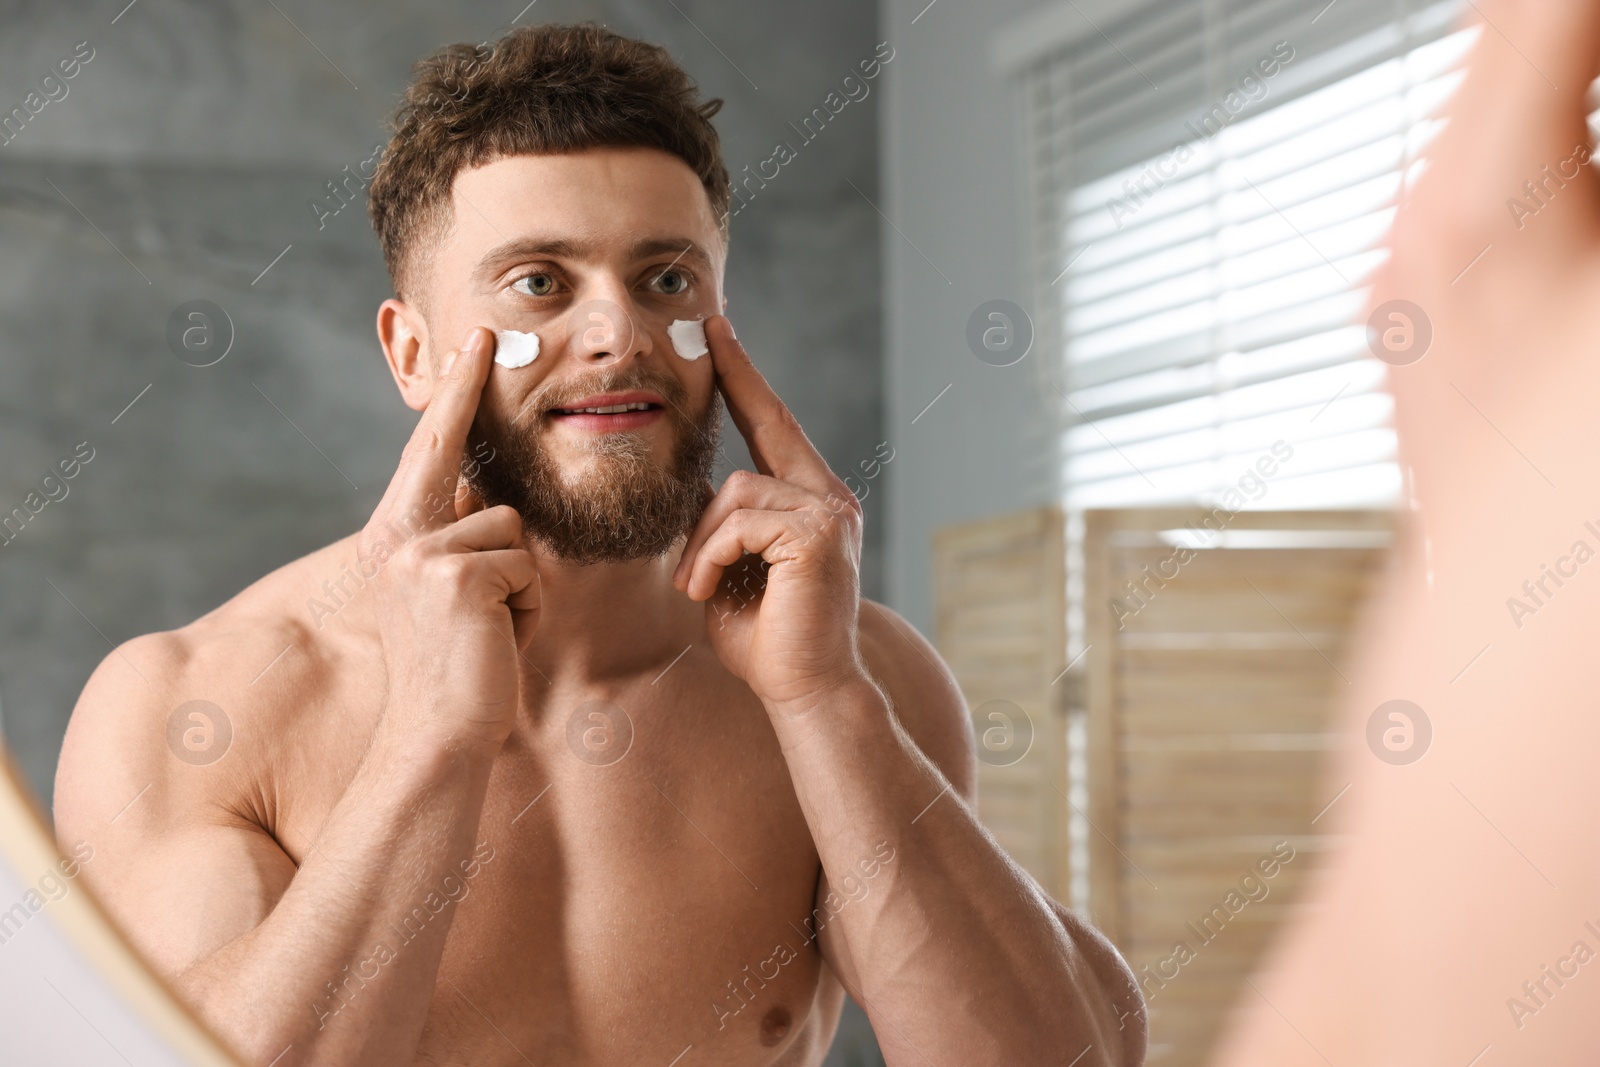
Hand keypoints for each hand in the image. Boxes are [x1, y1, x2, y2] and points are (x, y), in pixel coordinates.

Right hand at [356, 328, 539, 751]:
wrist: (439, 736)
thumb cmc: (460, 673)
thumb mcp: (456, 599)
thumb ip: (464, 545)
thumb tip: (493, 501)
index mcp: (396, 538)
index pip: (430, 452)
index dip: (451, 393)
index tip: (472, 337)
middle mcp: (398, 537)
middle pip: (484, 488)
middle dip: (494, 491)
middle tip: (484, 432)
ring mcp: (421, 554)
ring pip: (515, 532)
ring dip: (523, 586)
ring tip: (494, 632)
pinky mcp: (455, 575)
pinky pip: (525, 565)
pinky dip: (528, 607)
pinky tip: (499, 642)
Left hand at [672, 316, 867, 709]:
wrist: (804, 691)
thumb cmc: (765, 640)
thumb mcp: (726, 569)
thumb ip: (716, 524)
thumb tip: (687, 482)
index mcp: (811, 501)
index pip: (774, 424)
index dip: (746, 377)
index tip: (721, 330)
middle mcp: (829, 498)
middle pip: (765, 426)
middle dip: (735, 378)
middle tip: (707, 329)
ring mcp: (828, 513)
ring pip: (735, 489)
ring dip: (701, 541)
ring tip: (696, 585)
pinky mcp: (816, 535)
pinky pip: (737, 521)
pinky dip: (709, 557)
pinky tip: (708, 591)